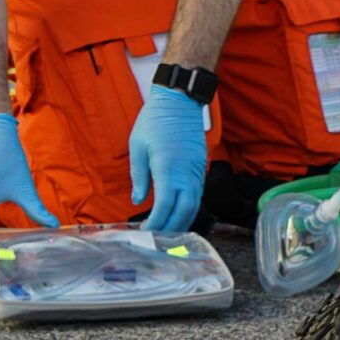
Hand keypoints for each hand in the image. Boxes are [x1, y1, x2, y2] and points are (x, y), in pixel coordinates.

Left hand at [128, 82, 210, 232]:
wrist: (181, 100)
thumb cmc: (155, 120)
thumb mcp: (137, 146)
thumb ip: (138, 176)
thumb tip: (138, 200)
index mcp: (168, 169)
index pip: (164, 207)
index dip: (155, 224)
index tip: (145, 232)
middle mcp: (186, 174)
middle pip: (184, 212)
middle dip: (171, 229)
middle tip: (157, 239)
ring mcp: (197, 171)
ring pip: (195, 205)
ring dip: (183, 221)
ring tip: (168, 231)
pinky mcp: (201, 167)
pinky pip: (198, 194)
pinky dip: (189, 208)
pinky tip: (179, 212)